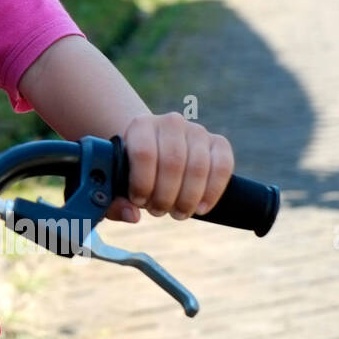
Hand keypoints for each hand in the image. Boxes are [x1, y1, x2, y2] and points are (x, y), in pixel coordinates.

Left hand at [105, 112, 234, 223]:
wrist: (157, 150)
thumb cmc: (134, 171)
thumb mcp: (117, 183)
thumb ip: (114, 201)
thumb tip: (131, 215)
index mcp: (141, 125)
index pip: (144, 153)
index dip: (143, 183)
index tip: (139, 202)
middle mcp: (171, 122)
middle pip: (173, 162)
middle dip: (166, 195)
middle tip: (159, 211)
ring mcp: (197, 131)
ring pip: (199, 167)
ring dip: (188, 198)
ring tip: (178, 213)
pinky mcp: (218, 142)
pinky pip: (223, 167)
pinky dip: (213, 192)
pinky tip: (201, 208)